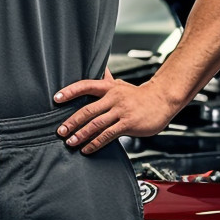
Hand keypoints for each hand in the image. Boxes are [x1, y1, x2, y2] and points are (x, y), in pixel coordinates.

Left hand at [53, 73, 173, 154]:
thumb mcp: (121, 85)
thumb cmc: (139, 95)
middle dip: (71, 122)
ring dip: (81, 135)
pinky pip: (108, 135)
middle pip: (88, 110)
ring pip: (96, 124)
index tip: (56, 99)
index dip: (70, 92)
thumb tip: (99, 70)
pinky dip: (95, 143)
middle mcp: (113, 98)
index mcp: (109, 87)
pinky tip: (87, 149)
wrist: (162, 100)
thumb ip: (107, 80)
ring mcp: (121, 111)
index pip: (86, 86)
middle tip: (60, 131)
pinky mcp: (128, 124)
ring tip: (70, 142)